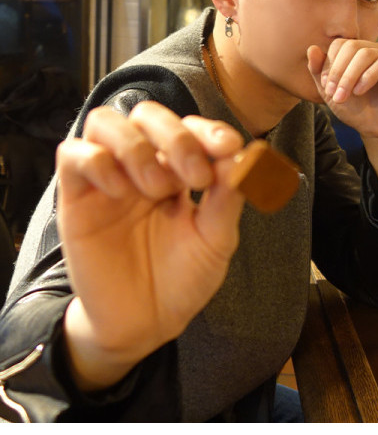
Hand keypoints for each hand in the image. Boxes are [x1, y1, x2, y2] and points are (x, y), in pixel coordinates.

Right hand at [56, 102, 244, 389]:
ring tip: (157, 188)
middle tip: (195, 177)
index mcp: (179, 170)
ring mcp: (108, 178)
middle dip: (176, 137)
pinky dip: (97, 161)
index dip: (209, 130)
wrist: (145, 323)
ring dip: (136, 146)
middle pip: (148, 114)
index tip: (229, 149)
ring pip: (105, 122)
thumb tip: (243, 158)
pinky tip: (120, 191)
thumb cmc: (182, 278)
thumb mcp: (216, 240)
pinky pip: (73, 154)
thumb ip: (227, 199)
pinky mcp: (76, 197)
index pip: (190, 127)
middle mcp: (142, 166)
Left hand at [307, 39, 377, 190]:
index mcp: (358, 52)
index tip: (325, 86)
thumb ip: (318, 71)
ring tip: (344, 96)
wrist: (377, 131)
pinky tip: (360, 92)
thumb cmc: (355, 110)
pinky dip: (368, 77)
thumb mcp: (330, 91)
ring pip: (366, 53)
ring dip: (350, 76)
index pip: (340, 44)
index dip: (329, 64)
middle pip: (352, 46)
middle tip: (333, 94)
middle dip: (338, 71)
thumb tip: (312, 48)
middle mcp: (376, 50)